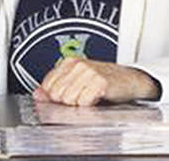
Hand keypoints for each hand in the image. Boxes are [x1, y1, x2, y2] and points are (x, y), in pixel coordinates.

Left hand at [33, 58, 159, 105]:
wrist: (131, 81)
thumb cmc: (105, 83)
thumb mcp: (78, 83)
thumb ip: (55, 88)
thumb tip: (37, 94)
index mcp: (69, 62)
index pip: (47, 86)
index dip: (56, 97)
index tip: (68, 98)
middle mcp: (77, 65)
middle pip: (56, 95)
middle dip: (67, 102)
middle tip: (82, 98)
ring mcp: (88, 72)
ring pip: (69, 100)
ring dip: (79, 105)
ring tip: (90, 98)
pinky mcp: (99, 82)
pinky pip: (83, 102)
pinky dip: (90, 105)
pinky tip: (98, 99)